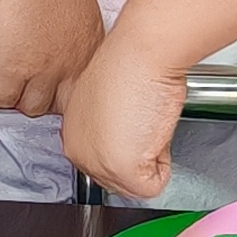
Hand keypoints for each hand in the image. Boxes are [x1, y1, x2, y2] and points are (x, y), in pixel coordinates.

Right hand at [0, 0, 105, 119]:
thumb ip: (66, 14)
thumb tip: (51, 21)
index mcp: (90, 34)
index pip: (85, 77)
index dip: (63, 76)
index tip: (48, 68)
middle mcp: (74, 58)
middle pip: (63, 100)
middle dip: (44, 91)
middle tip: (25, 75)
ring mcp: (45, 71)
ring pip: (33, 106)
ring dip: (18, 92)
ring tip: (5, 71)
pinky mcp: (12, 75)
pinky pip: (2, 98)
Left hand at [58, 33, 192, 203]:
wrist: (143, 50)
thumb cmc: (131, 61)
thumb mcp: (108, 95)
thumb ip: (108, 123)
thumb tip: (127, 135)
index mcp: (72, 129)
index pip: (101, 159)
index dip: (127, 143)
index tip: (132, 119)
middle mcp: (77, 147)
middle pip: (118, 178)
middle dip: (138, 154)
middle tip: (142, 117)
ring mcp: (97, 163)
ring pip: (135, 183)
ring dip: (150, 156)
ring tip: (147, 120)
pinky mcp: (123, 171)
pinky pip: (153, 185)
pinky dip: (164, 162)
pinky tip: (154, 130)